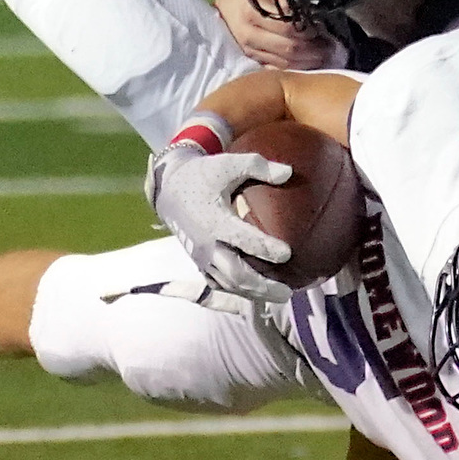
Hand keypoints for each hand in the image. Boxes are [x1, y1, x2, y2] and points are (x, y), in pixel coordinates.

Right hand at [146, 144, 295, 301]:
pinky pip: (219, 283)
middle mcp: (206, 243)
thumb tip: (288, 173)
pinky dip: (239, 291)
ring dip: (254, 293)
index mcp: (214, 219)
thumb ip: (258, 166)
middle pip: (235, 274)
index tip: (288, 253)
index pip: (242, 239)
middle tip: (287, 292)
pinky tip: (258, 293)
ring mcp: (201, 256)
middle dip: (262, 286)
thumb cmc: (204, 174)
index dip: (265, 248)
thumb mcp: (228, 164)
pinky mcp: (199, 262)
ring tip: (279, 295)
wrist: (170, 188)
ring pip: (228, 283)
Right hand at [215, 0, 344, 70]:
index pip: (288, 27)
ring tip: (325, 57)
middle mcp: (249, 35)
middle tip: (332, 47)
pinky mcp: (251, 61)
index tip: (324, 29)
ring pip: (285, 62)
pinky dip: (295, 70)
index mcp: (252, 13)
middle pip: (289, 47)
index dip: (309, 30)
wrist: (223, 10)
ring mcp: (249, 51)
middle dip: (314, 49)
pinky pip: (276, 70)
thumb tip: (311, 14)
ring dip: (309, 62)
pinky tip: (309, 66)